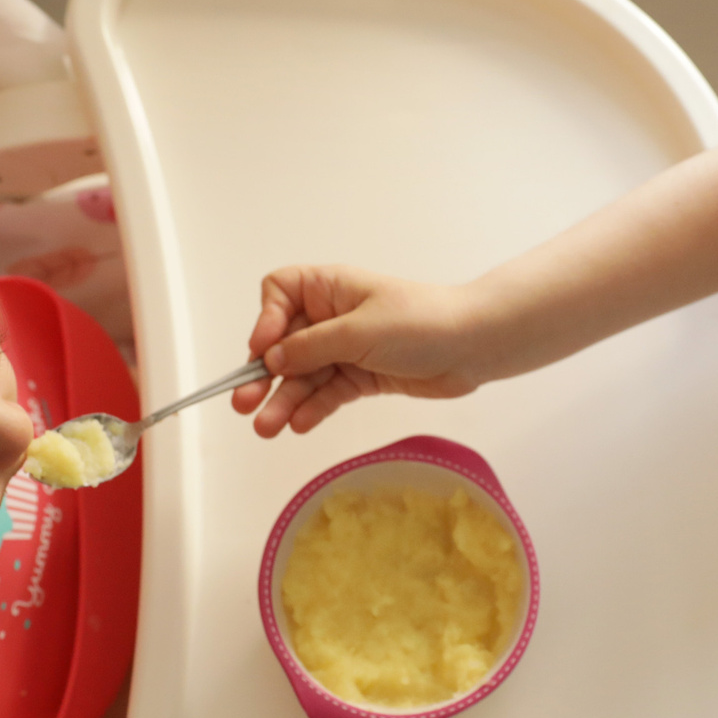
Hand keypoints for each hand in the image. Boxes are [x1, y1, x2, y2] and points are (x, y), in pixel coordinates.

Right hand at [233, 265, 488, 436]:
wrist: (472, 347)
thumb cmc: (420, 322)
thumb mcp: (358, 331)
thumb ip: (311, 347)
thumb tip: (272, 360)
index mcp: (330, 289)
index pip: (279, 294)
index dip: (265, 321)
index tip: (263, 349)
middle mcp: (332, 317)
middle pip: (284, 343)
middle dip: (263, 374)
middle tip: (244, 403)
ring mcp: (346, 349)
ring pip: (303, 376)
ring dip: (283, 400)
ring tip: (267, 428)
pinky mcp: (361, 378)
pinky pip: (327, 394)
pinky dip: (311, 409)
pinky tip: (297, 425)